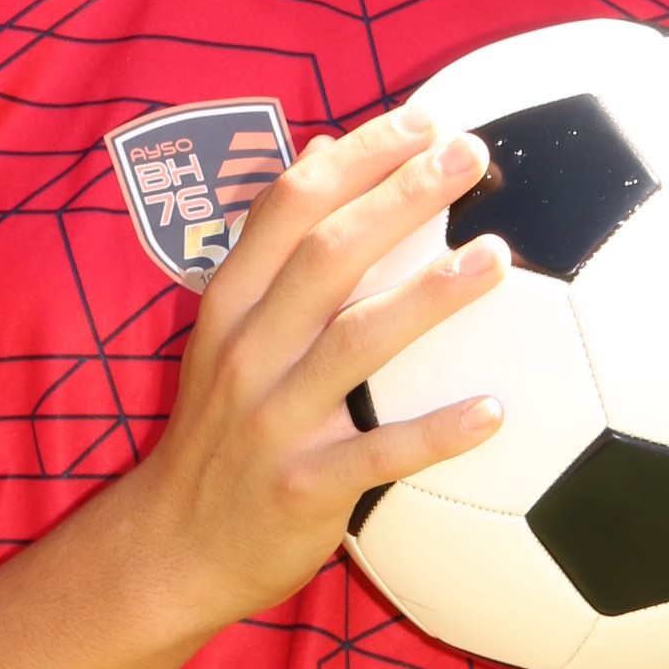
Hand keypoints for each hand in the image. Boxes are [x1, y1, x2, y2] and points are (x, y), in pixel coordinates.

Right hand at [128, 104, 509, 627]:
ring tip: (496, 259)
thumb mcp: (226, 330)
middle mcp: (249, 351)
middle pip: (328, 254)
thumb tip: (324, 153)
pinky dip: (436, 433)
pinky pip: (378, 456)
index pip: (290, 206)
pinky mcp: (302, 487)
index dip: (358, 157)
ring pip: (356, 342)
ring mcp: (274, 420)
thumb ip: (274, 247)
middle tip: (471, 158)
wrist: (173, 548)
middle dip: (400, 197)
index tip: (425, 120)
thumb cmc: (220, 432)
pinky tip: (495, 412)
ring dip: (429, 296)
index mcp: (232, 305)